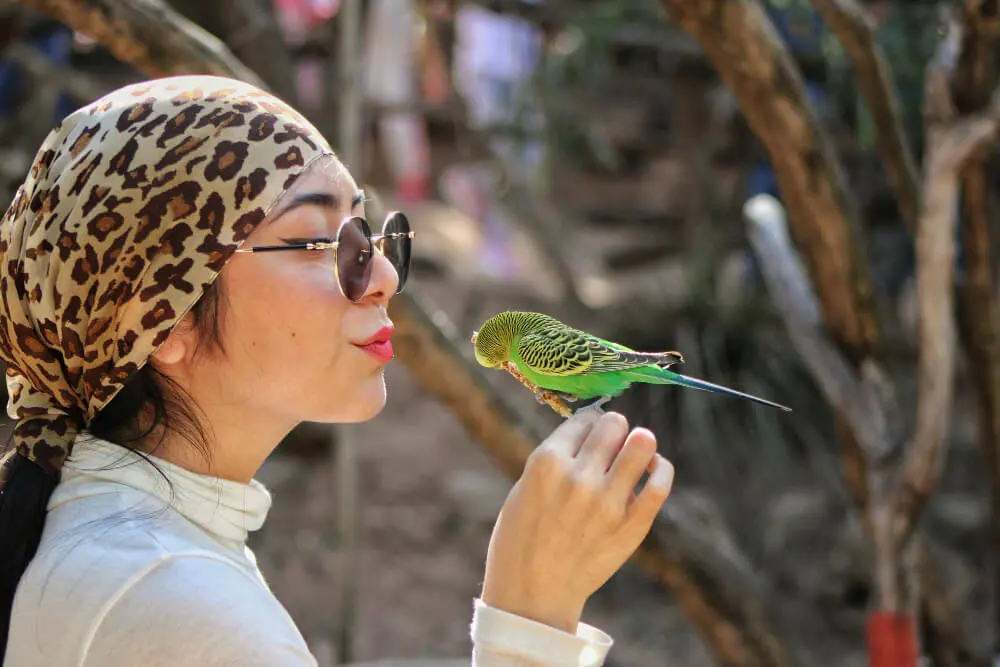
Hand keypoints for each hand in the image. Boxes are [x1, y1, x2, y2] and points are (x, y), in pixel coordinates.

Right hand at [481, 409, 673, 632]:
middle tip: (609, 446)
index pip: (584, 419)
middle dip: (613, 430)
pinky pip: (660, 482)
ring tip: (632, 454)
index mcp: (546, 463)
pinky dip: (660, 468)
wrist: (533, 593)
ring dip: (639, 443)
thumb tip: (593, 430)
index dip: (588, 426)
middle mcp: (578, 477)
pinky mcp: (632, 526)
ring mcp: (608, 502)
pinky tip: (652, 469)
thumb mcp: (525, 487)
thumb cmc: (523, 537)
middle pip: (615, 424)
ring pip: (642, 443)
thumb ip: (557, 458)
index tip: (587, 437)